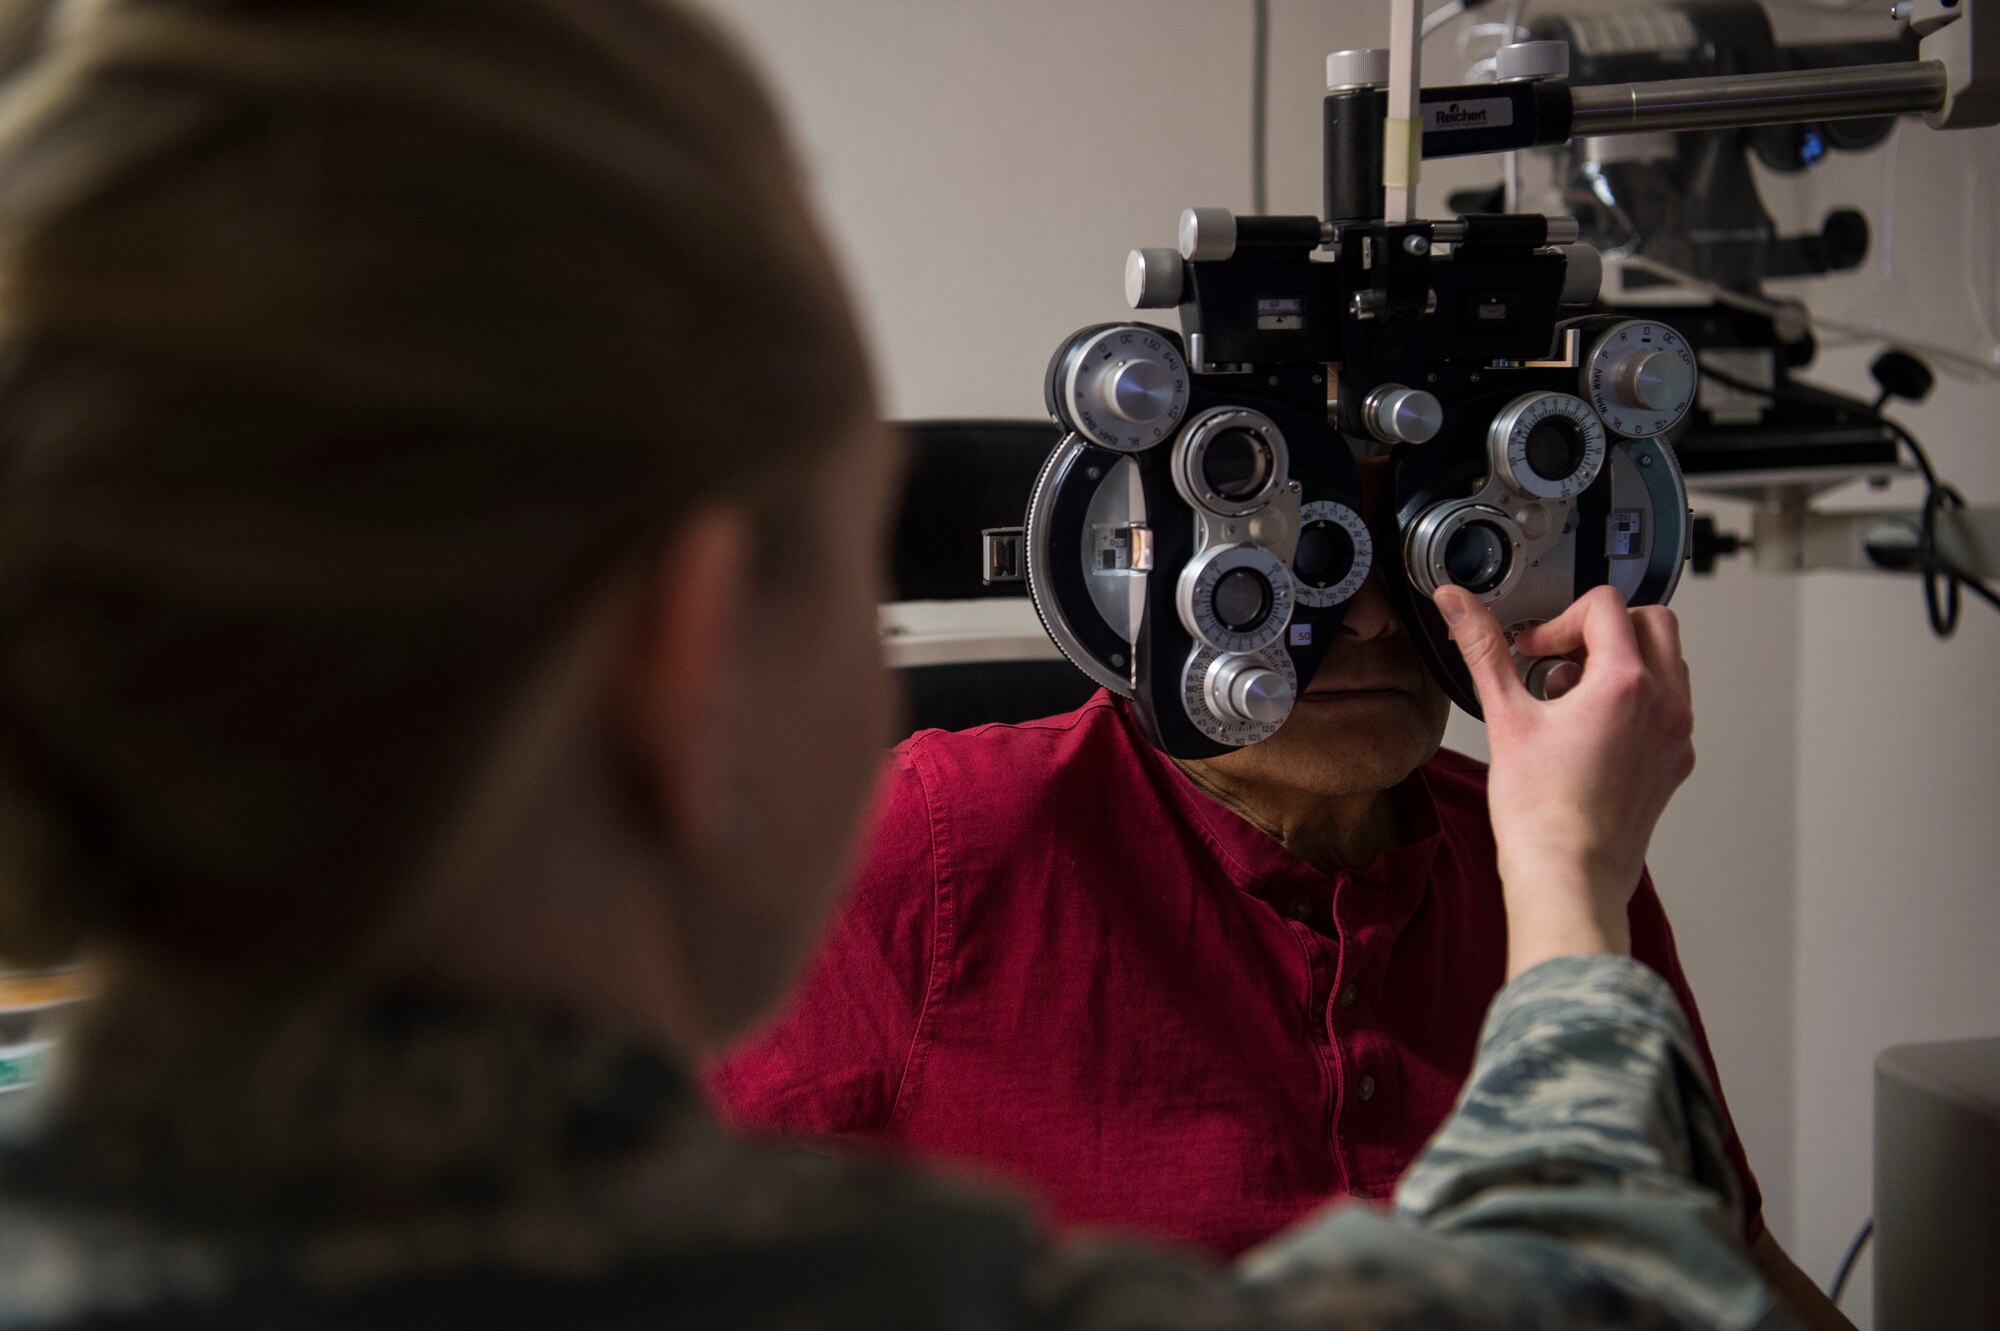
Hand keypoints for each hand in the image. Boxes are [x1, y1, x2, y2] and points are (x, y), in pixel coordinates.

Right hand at [1432, 585, 1695, 980]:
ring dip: (1622, 662)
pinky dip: (1635, 700)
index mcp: (1625, 684)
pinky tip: (1589, 733)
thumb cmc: (1540, 812)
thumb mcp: (1505, 717)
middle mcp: (1664, 704)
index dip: (1559, 618)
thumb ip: (1483, 649)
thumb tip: (1455, 602)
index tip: (1533, 650)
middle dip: (1602, 630)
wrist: (1569, 875)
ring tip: (1571, 698)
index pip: (1604, 606)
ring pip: (1666, 663)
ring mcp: (1675, 734)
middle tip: (1560, 659)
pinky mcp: (1674, 763)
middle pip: (1651, 622)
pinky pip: (1667, 706)